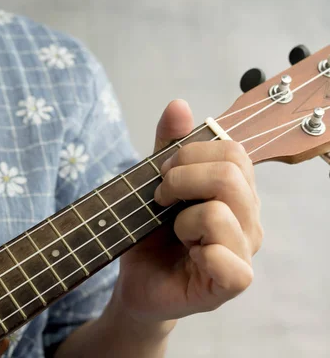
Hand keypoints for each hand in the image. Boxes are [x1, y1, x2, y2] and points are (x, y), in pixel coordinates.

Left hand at [110, 99, 262, 324]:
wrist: (138, 281)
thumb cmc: (149, 235)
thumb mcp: (152, 184)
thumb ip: (167, 147)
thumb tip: (179, 104)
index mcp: (235, 190)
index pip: (232, 150)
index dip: (189, 154)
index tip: (162, 172)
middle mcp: (248, 217)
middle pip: (230, 174)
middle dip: (181, 179)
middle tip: (160, 198)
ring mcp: (245, 249)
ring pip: (221, 210)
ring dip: (182, 218)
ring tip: (175, 232)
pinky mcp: (234, 280)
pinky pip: (225, 256)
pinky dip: (196, 250)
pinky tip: (187, 255)